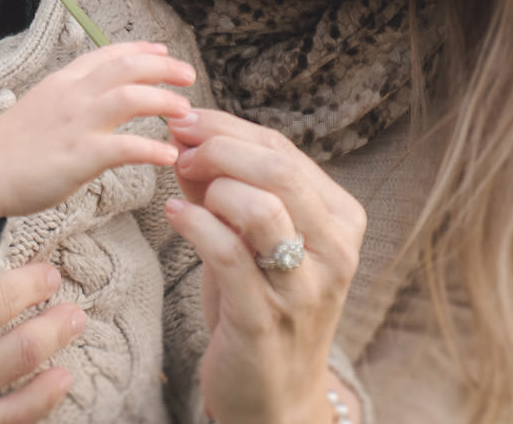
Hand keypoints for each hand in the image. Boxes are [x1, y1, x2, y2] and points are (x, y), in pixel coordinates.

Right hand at [0, 42, 192, 221]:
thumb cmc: (10, 147)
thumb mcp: (39, 106)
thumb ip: (68, 99)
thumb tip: (93, 100)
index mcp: (63, 82)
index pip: (108, 54)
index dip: (140, 49)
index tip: (163, 50)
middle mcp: (73, 95)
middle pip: (128, 68)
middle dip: (163, 67)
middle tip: (187, 75)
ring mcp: (78, 124)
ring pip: (131, 98)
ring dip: (164, 101)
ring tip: (185, 112)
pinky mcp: (81, 156)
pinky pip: (126, 147)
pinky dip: (152, 149)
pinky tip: (168, 157)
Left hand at [163, 109, 366, 423]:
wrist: (272, 392)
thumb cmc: (258, 300)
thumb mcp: (249, 234)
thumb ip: (221, 183)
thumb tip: (184, 131)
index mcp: (339, 219)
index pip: (282, 150)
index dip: (226, 127)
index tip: (184, 121)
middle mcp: (334, 250)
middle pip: (277, 170)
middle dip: (218, 147)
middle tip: (178, 149)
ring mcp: (304, 286)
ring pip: (262, 207)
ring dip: (211, 188)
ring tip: (183, 191)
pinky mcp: (265, 318)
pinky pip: (230, 255)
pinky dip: (195, 225)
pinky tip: (173, 215)